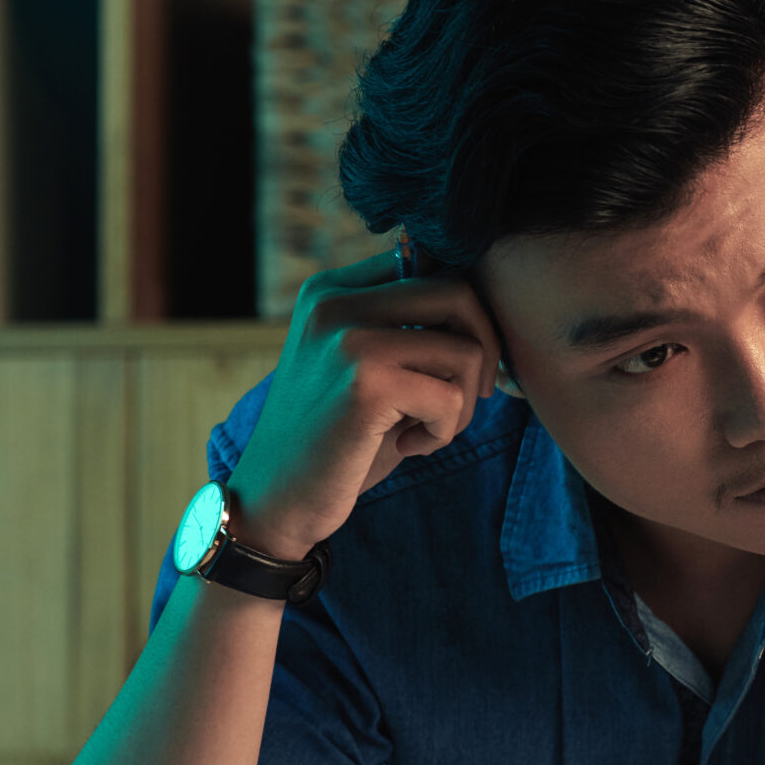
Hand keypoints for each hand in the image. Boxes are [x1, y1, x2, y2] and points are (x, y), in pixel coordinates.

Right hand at [227, 252, 502, 560]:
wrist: (276, 499)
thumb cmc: (338, 435)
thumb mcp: (370, 365)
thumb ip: (410, 325)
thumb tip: (489, 300)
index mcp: (333, 288)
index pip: (433, 265)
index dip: (466, 317)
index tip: (458, 363)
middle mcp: (335, 301)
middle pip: (458, 292)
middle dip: (483, 350)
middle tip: (466, 396)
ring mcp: (348, 338)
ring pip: (466, 349)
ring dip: (463, 402)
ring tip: (426, 428)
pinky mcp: (365, 384)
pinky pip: (453, 397)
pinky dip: (444, 432)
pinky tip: (407, 446)